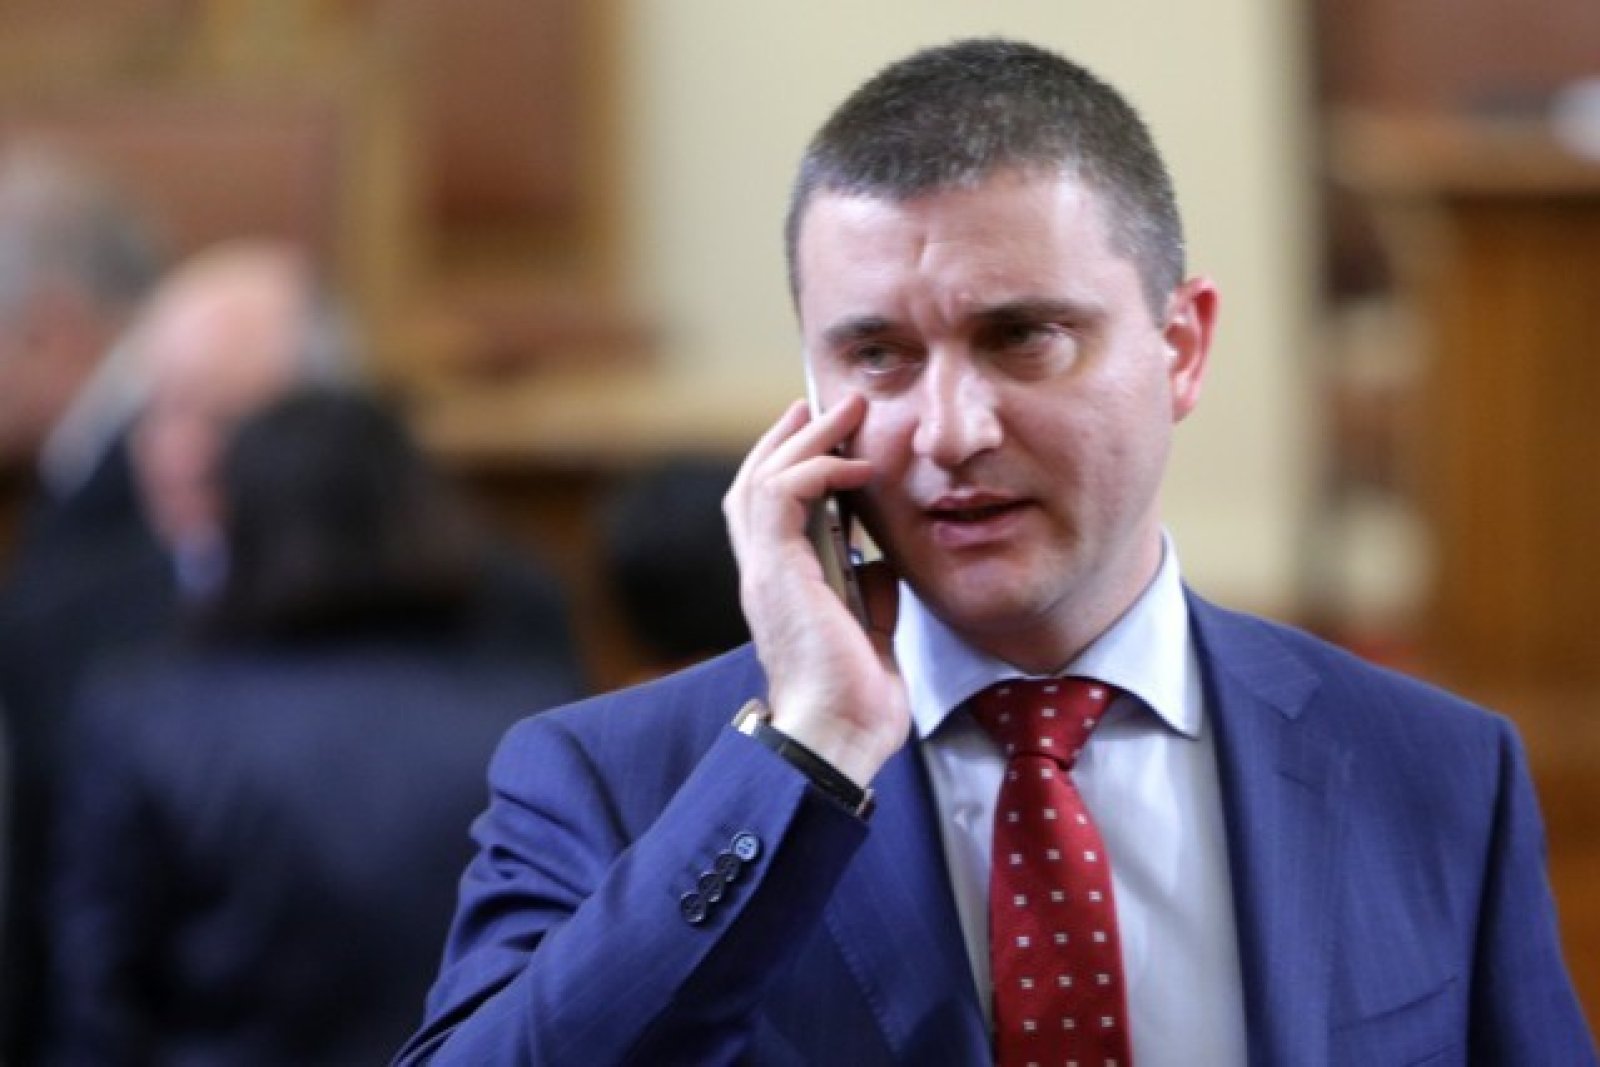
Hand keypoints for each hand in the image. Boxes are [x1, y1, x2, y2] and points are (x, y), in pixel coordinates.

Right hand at [724, 396, 909, 787]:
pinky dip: (818, 470)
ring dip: (806, 440)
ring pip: (763, 479)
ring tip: (843, 411)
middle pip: (755, 483)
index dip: (794, 467)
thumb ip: (870, 596)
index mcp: (781, 589)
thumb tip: (881, 564)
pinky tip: (856, 465)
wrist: (837, 737)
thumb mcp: (871, 634)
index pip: (770, 512)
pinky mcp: (777, 571)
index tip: (830, 436)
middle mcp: (764, 575)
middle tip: (830, 405)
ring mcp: (765, 572)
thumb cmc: (855, 703)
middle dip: (792, 439)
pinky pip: (783, 495)